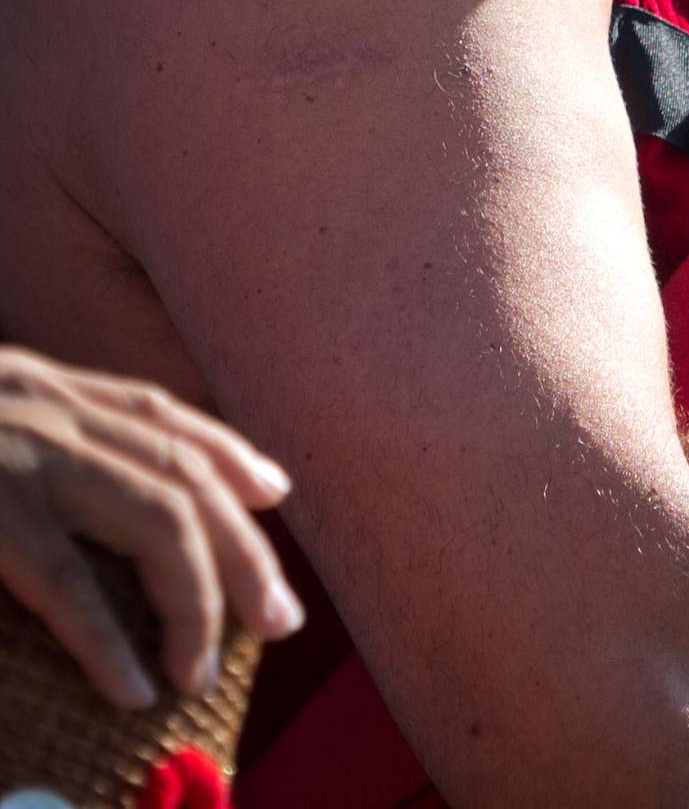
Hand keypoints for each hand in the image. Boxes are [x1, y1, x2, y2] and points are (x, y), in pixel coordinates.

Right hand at [0, 347, 304, 707]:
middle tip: (277, 618)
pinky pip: (69, 582)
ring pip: (156, 519)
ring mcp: (25, 455)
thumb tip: (87, 497)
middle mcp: (48, 407)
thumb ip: (29, 440)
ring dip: (197, 599)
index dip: (225, 451)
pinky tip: (134, 687)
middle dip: (242, 549)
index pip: (157, 411)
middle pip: (183, 472)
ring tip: (201, 670)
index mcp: (43, 388)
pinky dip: (109, 641)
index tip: (275, 493)